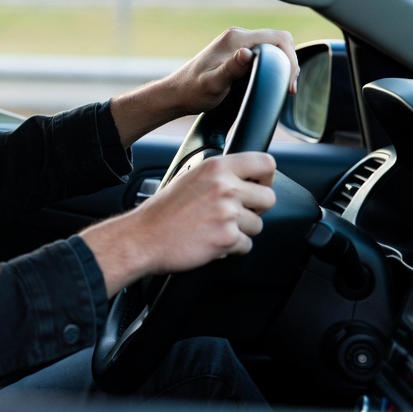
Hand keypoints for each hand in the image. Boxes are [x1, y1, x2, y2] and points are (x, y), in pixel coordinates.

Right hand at [79, 152, 276, 296]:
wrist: (144, 237)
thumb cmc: (163, 211)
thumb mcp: (190, 177)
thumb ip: (218, 176)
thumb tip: (245, 178)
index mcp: (216, 168)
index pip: (265, 163)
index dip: (266, 177)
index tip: (259, 186)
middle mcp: (224, 187)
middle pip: (268, 198)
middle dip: (256, 210)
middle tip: (236, 214)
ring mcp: (227, 213)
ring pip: (258, 225)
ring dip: (241, 231)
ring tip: (216, 229)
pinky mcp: (227, 238)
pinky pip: (246, 245)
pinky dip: (232, 248)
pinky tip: (212, 242)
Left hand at [110, 27, 297, 146]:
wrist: (177, 94)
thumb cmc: (193, 91)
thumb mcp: (213, 84)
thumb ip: (231, 68)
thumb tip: (248, 54)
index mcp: (236, 39)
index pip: (277, 38)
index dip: (290, 59)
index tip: (289, 82)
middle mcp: (238, 36)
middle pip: (279, 40)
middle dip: (290, 61)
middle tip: (289, 86)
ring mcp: (238, 43)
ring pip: (273, 46)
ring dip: (284, 63)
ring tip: (285, 86)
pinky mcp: (237, 52)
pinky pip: (264, 53)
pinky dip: (275, 65)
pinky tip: (273, 81)